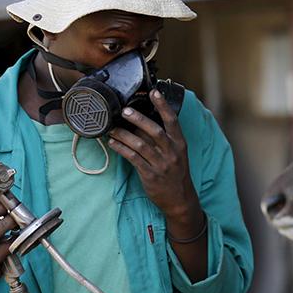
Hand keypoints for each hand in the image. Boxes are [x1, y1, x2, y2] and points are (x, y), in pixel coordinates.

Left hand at [107, 90, 202, 229]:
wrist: (180, 199)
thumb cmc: (176, 174)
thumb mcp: (177, 154)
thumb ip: (164, 139)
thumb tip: (142, 122)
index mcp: (180, 144)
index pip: (172, 121)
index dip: (163, 106)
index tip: (154, 92)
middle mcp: (172, 152)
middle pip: (155, 131)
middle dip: (139, 120)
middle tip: (125, 110)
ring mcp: (161, 164)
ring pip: (141, 145)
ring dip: (124, 135)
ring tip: (112, 128)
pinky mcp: (150, 175)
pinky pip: (133, 159)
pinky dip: (121, 149)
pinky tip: (113, 143)